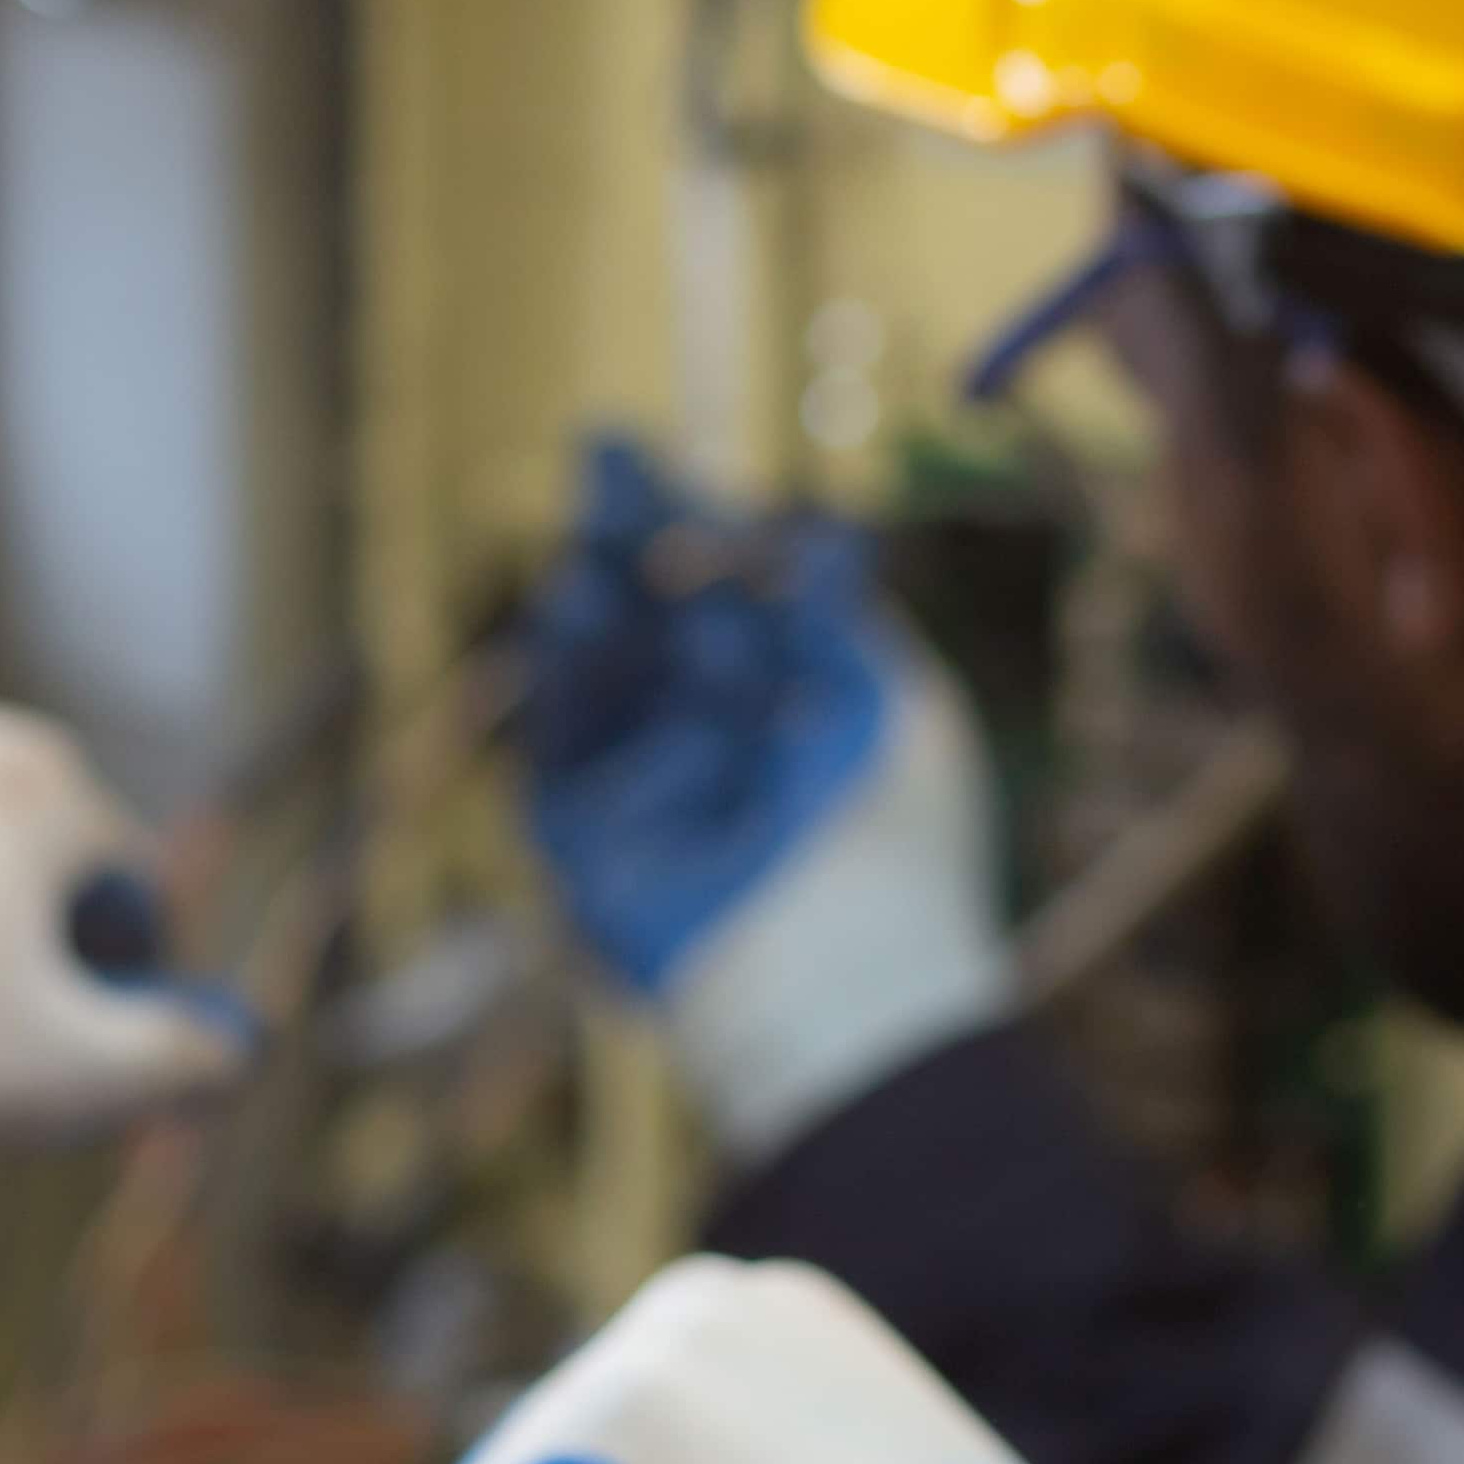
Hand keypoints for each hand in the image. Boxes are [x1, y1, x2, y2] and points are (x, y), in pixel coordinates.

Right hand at [517, 437, 1014, 1160]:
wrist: (847, 1009)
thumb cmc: (901, 869)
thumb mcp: (899, 716)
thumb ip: (843, 623)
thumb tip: (814, 532)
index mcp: (789, 710)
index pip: (727, 593)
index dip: (697, 522)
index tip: (665, 457)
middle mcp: (709, 742)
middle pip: (652, 613)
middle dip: (628, 535)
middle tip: (600, 453)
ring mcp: (644, 792)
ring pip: (602, 669)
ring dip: (592, 594)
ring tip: (587, 531)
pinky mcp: (587, 847)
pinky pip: (563, 744)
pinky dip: (561, 675)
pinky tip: (573, 604)